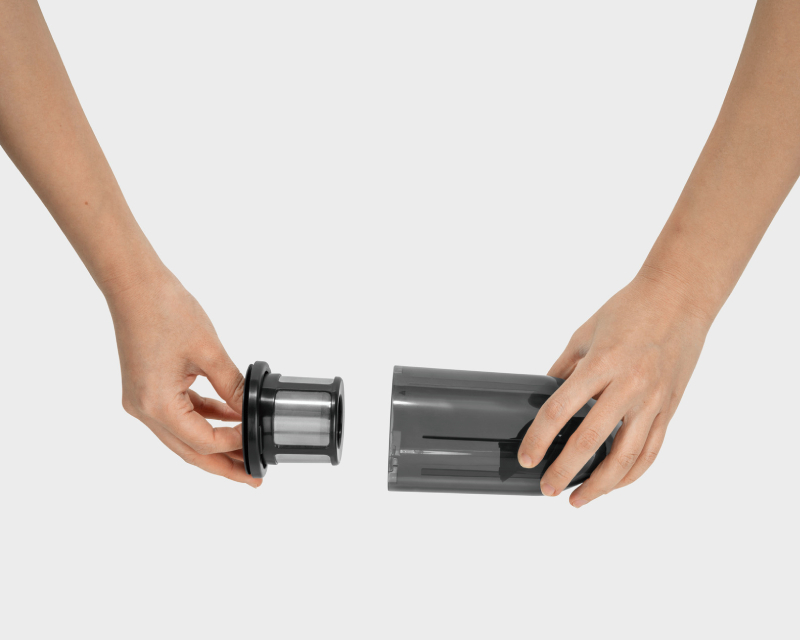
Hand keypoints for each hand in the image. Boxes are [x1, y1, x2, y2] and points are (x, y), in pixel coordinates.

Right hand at [108, 269, 260, 486]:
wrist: (134, 285)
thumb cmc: (164, 311)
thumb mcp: (209, 352)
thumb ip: (233, 386)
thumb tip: (252, 410)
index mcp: (156, 404)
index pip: (202, 441)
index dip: (234, 445)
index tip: (258, 443)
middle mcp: (144, 410)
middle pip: (189, 450)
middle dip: (223, 465)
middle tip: (253, 478)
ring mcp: (142, 400)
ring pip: (183, 435)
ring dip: (214, 444)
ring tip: (245, 453)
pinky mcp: (146, 389)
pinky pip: (179, 414)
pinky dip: (203, 418)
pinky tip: (228, 418)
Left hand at [517, 270, 710, 506]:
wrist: (679, 298)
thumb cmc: (629, 310)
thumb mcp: (584, 334)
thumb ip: (563, 369)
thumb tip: (544, 398)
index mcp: (602, 364)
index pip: (561, 411)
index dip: (539, 439)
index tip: (527, 457)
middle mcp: (629, 386)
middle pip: (591, 441)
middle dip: (565, 470)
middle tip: (546, 488)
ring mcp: (653, 400)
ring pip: (626, 457)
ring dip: (600, 485)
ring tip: (578, 499)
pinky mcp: (669, 408)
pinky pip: (651, 451)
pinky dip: (632, 474)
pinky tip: (613, 485)